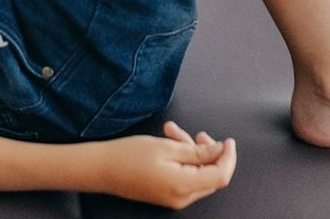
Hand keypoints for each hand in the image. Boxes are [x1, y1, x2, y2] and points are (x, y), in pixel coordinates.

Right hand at [94, 121, 236, 209]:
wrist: (101, 169)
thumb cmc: (129, 156)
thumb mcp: (167, 147)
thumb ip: (197, 151)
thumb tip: (219, 150)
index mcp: (183, 186)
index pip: (220, 175)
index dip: (228, 157)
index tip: (228, 140)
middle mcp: (181, 197)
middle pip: (210, 175)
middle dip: (207, 151)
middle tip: (197, 133)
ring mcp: (174, 198)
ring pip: (197, 173)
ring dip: (190, 152)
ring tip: (171, 130)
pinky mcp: (167, 194)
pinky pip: (185, 176)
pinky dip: (182, 160)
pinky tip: (168, 142)